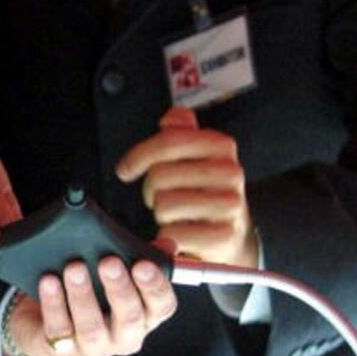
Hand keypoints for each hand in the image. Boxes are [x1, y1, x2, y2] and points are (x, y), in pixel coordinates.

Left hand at [8, 253, 176, 355]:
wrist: (49, 320)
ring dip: (83, 296)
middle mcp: (124, 336)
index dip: (155, 287)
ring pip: (91, 328)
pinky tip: (48, 282)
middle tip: (108, 262)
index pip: (162, 306)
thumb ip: (139, 254)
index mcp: (144, 315)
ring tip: (74, 268)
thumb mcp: (117, 272)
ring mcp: (94, 347)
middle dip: (119, 289)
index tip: (143, 264)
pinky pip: (58, 330)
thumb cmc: (93, 289)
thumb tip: (167, 244)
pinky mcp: (63, 350)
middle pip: (129, 319)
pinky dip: (54, 304)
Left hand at [116, 106, 257, 266]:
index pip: (169, 141)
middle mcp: (230, 173)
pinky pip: (174, 233)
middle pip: (161, 174)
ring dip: (160, 212)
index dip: (140, 155)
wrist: (232, 230)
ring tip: (174, 213)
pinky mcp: (224, 236)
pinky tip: (180, 231)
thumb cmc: (204, 188)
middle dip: (150, 189)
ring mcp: (229, 205)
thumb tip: (170, 119)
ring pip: (164, 204)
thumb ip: (181, 130)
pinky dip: (168, 235)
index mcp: (221, 145)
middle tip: (159, 195)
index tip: (125, 169)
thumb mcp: (195, 154)